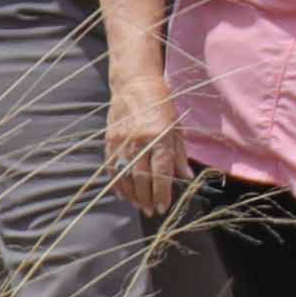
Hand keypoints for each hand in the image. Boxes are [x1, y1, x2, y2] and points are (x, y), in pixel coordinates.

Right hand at [101, 87, 183, 217]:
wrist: (134, 84)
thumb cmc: (161, 105)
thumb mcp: (177, 127)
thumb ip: (179, 154)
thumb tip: (186, 177)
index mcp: (160, 137)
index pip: (161, 172)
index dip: (162, 192)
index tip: (163, 207)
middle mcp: (140, 141)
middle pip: (142, 178)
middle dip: (147, 198)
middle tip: (151, 212)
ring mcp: (122, 141)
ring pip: (125, 176)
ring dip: (132, 195)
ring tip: (139, 206)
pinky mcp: (109, 140)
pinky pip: (111, 167)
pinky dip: (116, 183)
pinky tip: (122, 194)